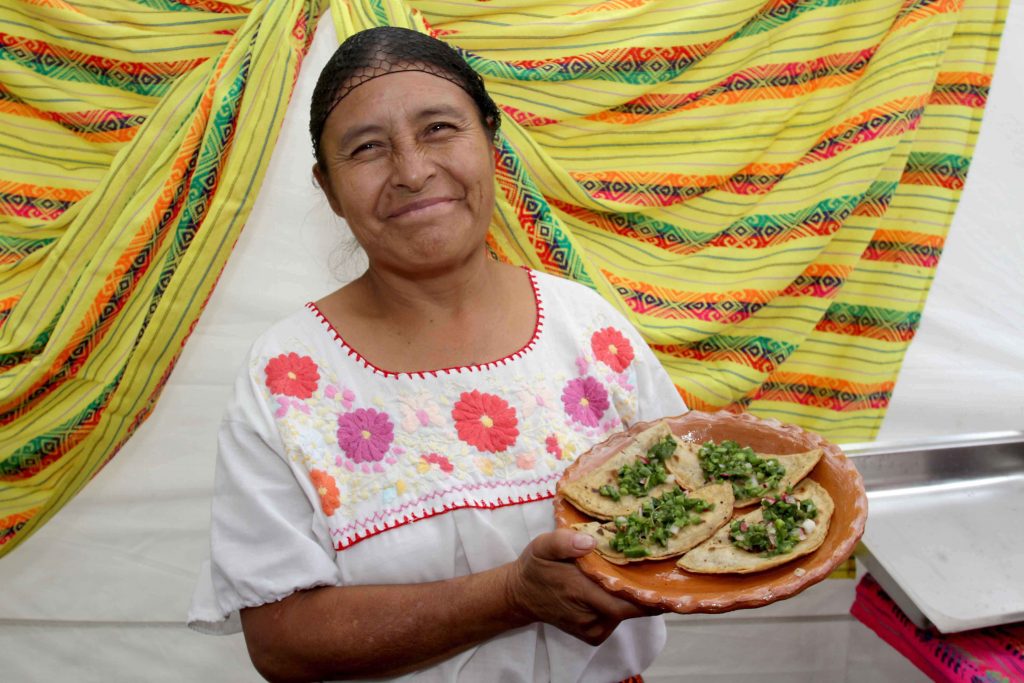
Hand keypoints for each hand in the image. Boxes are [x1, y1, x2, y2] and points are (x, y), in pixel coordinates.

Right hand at [505, 529, 657, 644]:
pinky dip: (623, 604)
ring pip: (626, 613)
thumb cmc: (535, 568)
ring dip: (636, 596)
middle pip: (632, 608)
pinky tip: (620, 588)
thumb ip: (563, 541)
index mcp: (580, 591)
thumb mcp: (542, 546)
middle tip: (662, 571)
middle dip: (649, 592)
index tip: (668, 579)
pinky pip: (617, 618)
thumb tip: (591, 540)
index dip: (650, 593)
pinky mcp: (594, 635)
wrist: (521, 596)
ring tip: (644, 575)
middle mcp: (590, 616)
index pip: (626, 599)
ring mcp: (593, 629)